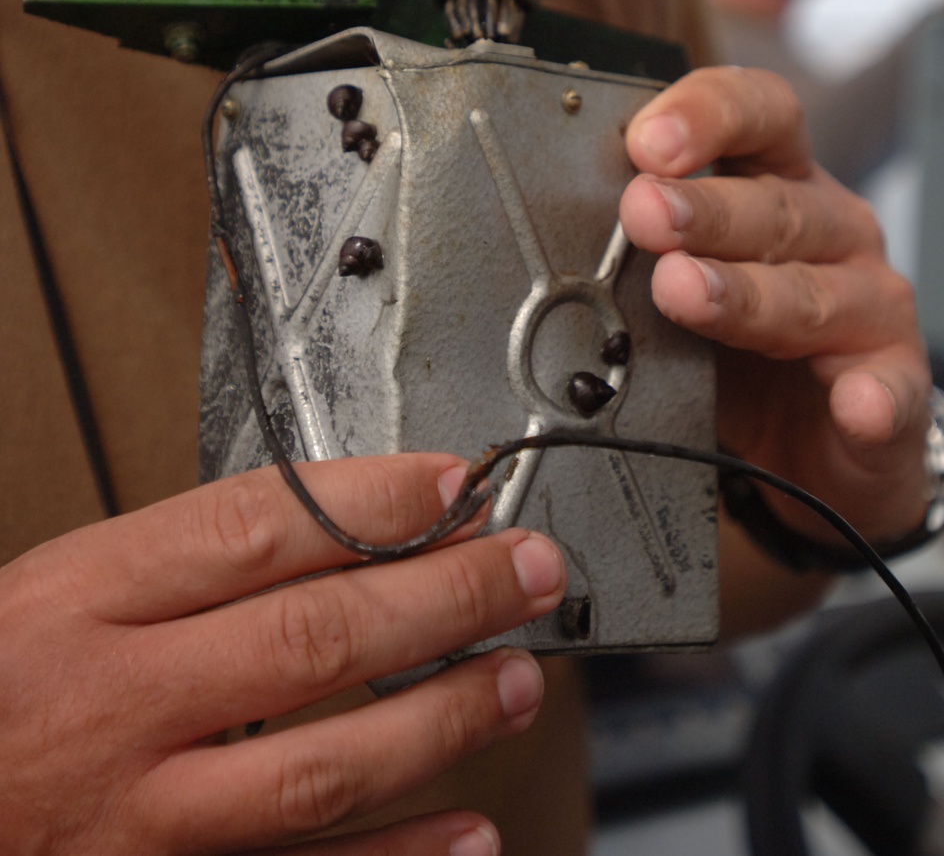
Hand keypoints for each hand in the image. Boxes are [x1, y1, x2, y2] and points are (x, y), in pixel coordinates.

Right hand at [1, 454, 564, 854]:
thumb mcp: (54, 589)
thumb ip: (178, 562)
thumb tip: (339, 524)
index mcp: (78, 604)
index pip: (252, 530)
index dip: (372, 503)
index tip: (453, 486)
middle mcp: (111, 710)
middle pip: (309, 640)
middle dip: (442, 597)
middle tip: (524, 568)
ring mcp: (137, 822)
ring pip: (319, 772)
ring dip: (439, 722)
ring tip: (516, 681)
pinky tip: (467, 830)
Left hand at [619, 66, 929, 553]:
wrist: (808, 442)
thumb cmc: (739, 340)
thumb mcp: (684, 274)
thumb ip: (640, 246)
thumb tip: (554, 225)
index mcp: (776, 180)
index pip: (758, 114)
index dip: (706, 116)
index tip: (647, 141)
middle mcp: (830, 227)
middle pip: (773, 204)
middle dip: (702, 209)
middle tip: (644, 215)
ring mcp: (869, 304)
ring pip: (810, 292)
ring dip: (746, 294)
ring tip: (686, 293)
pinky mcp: (894, 384)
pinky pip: (886, 391)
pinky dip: (869, 398)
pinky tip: (851, 404)